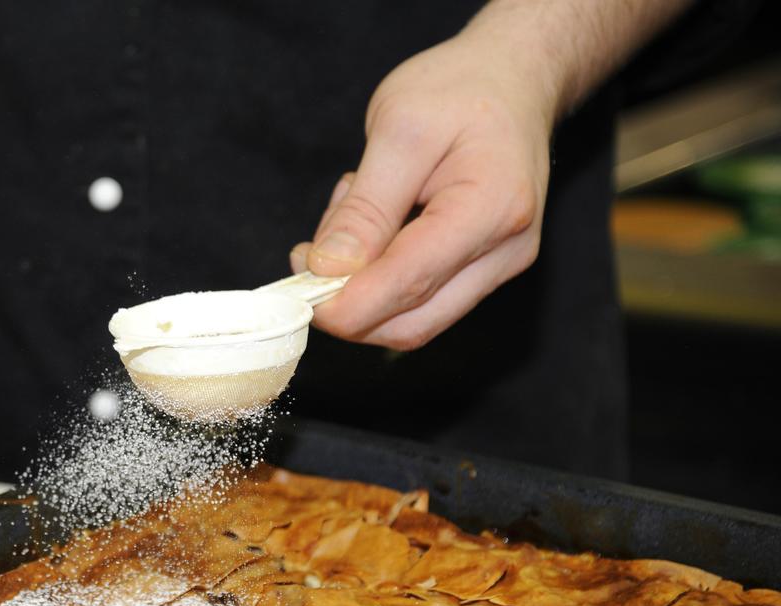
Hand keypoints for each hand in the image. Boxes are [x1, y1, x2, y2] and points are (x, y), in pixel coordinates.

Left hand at [291, 32, 554, 349]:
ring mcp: (500, 265)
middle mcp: (506, 250)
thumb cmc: (460, 87)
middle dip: (348, 306)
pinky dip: (380, 280)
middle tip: (308, 254)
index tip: (297, 294)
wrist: (515, 75)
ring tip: (348, 218)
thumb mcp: (400, 127)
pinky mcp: (485, 270)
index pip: (410, 283)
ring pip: (414, 320)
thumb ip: (366, 207)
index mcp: (491, 208)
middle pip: (412, 323)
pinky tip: (372, 229)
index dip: (347, 305)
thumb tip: (329, 269)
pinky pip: (422, 300)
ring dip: (361, 290)